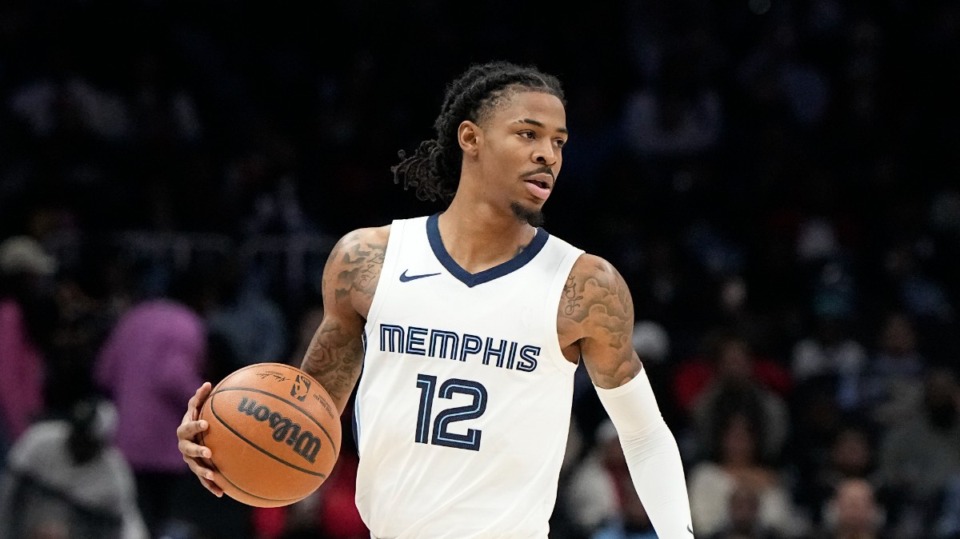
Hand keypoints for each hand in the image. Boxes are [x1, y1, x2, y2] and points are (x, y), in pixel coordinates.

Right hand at [176, 382, 223, 496]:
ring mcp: (189, 459)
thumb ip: (200, 398)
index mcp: (185, 430)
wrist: (192, 437)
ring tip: (213, 475)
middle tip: (208, 452)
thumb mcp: (197, 409)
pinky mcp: (197, 470)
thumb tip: (207, 383)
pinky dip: (211, 486)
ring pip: (195, 467)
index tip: (206, 424)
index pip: (188, 426)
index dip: (195, 425)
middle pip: (188, 449)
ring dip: (203, 472)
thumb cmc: (197, 419)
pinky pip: (203, 479)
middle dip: (197, 451)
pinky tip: (221, 493)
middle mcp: (184, 446)